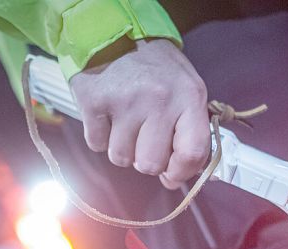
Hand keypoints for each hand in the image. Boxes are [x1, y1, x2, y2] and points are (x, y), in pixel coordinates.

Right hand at [70, 38, 209, 188]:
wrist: (116, 34)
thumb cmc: (156, 69)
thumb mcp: (186, 89)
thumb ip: (190, 129)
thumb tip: (178, 175)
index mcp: (190, 97)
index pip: (192, 153)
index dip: (181, 173)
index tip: (171, 175)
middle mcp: (159, 100)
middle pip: (150, 164)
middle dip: (145, 160)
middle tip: (143, 138)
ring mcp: (125, 102)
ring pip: (121, 158)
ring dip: (122, 148)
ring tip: (125, 122)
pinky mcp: (95, 102)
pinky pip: (97, 145)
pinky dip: (100, 136)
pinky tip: (108, 115)